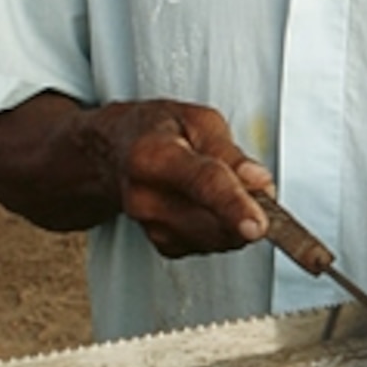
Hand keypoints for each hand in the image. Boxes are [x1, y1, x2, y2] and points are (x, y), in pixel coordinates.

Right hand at [0, 90, 271, 250]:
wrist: (106, 153)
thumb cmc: (154, 130)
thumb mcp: (197, 120)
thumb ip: (230, 153)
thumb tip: (260, 183)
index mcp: (152, 155)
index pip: (201, 183)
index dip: (233, 206)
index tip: (259, 226)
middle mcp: (144, 197)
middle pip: (210, 221)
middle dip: (247, 212)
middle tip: (260, 191)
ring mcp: (149, 225)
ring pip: (214, 239)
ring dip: (235, 221)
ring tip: (230, 190)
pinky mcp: (160, 243)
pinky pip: (208, 246)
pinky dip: (222, 230)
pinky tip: (211, 206)